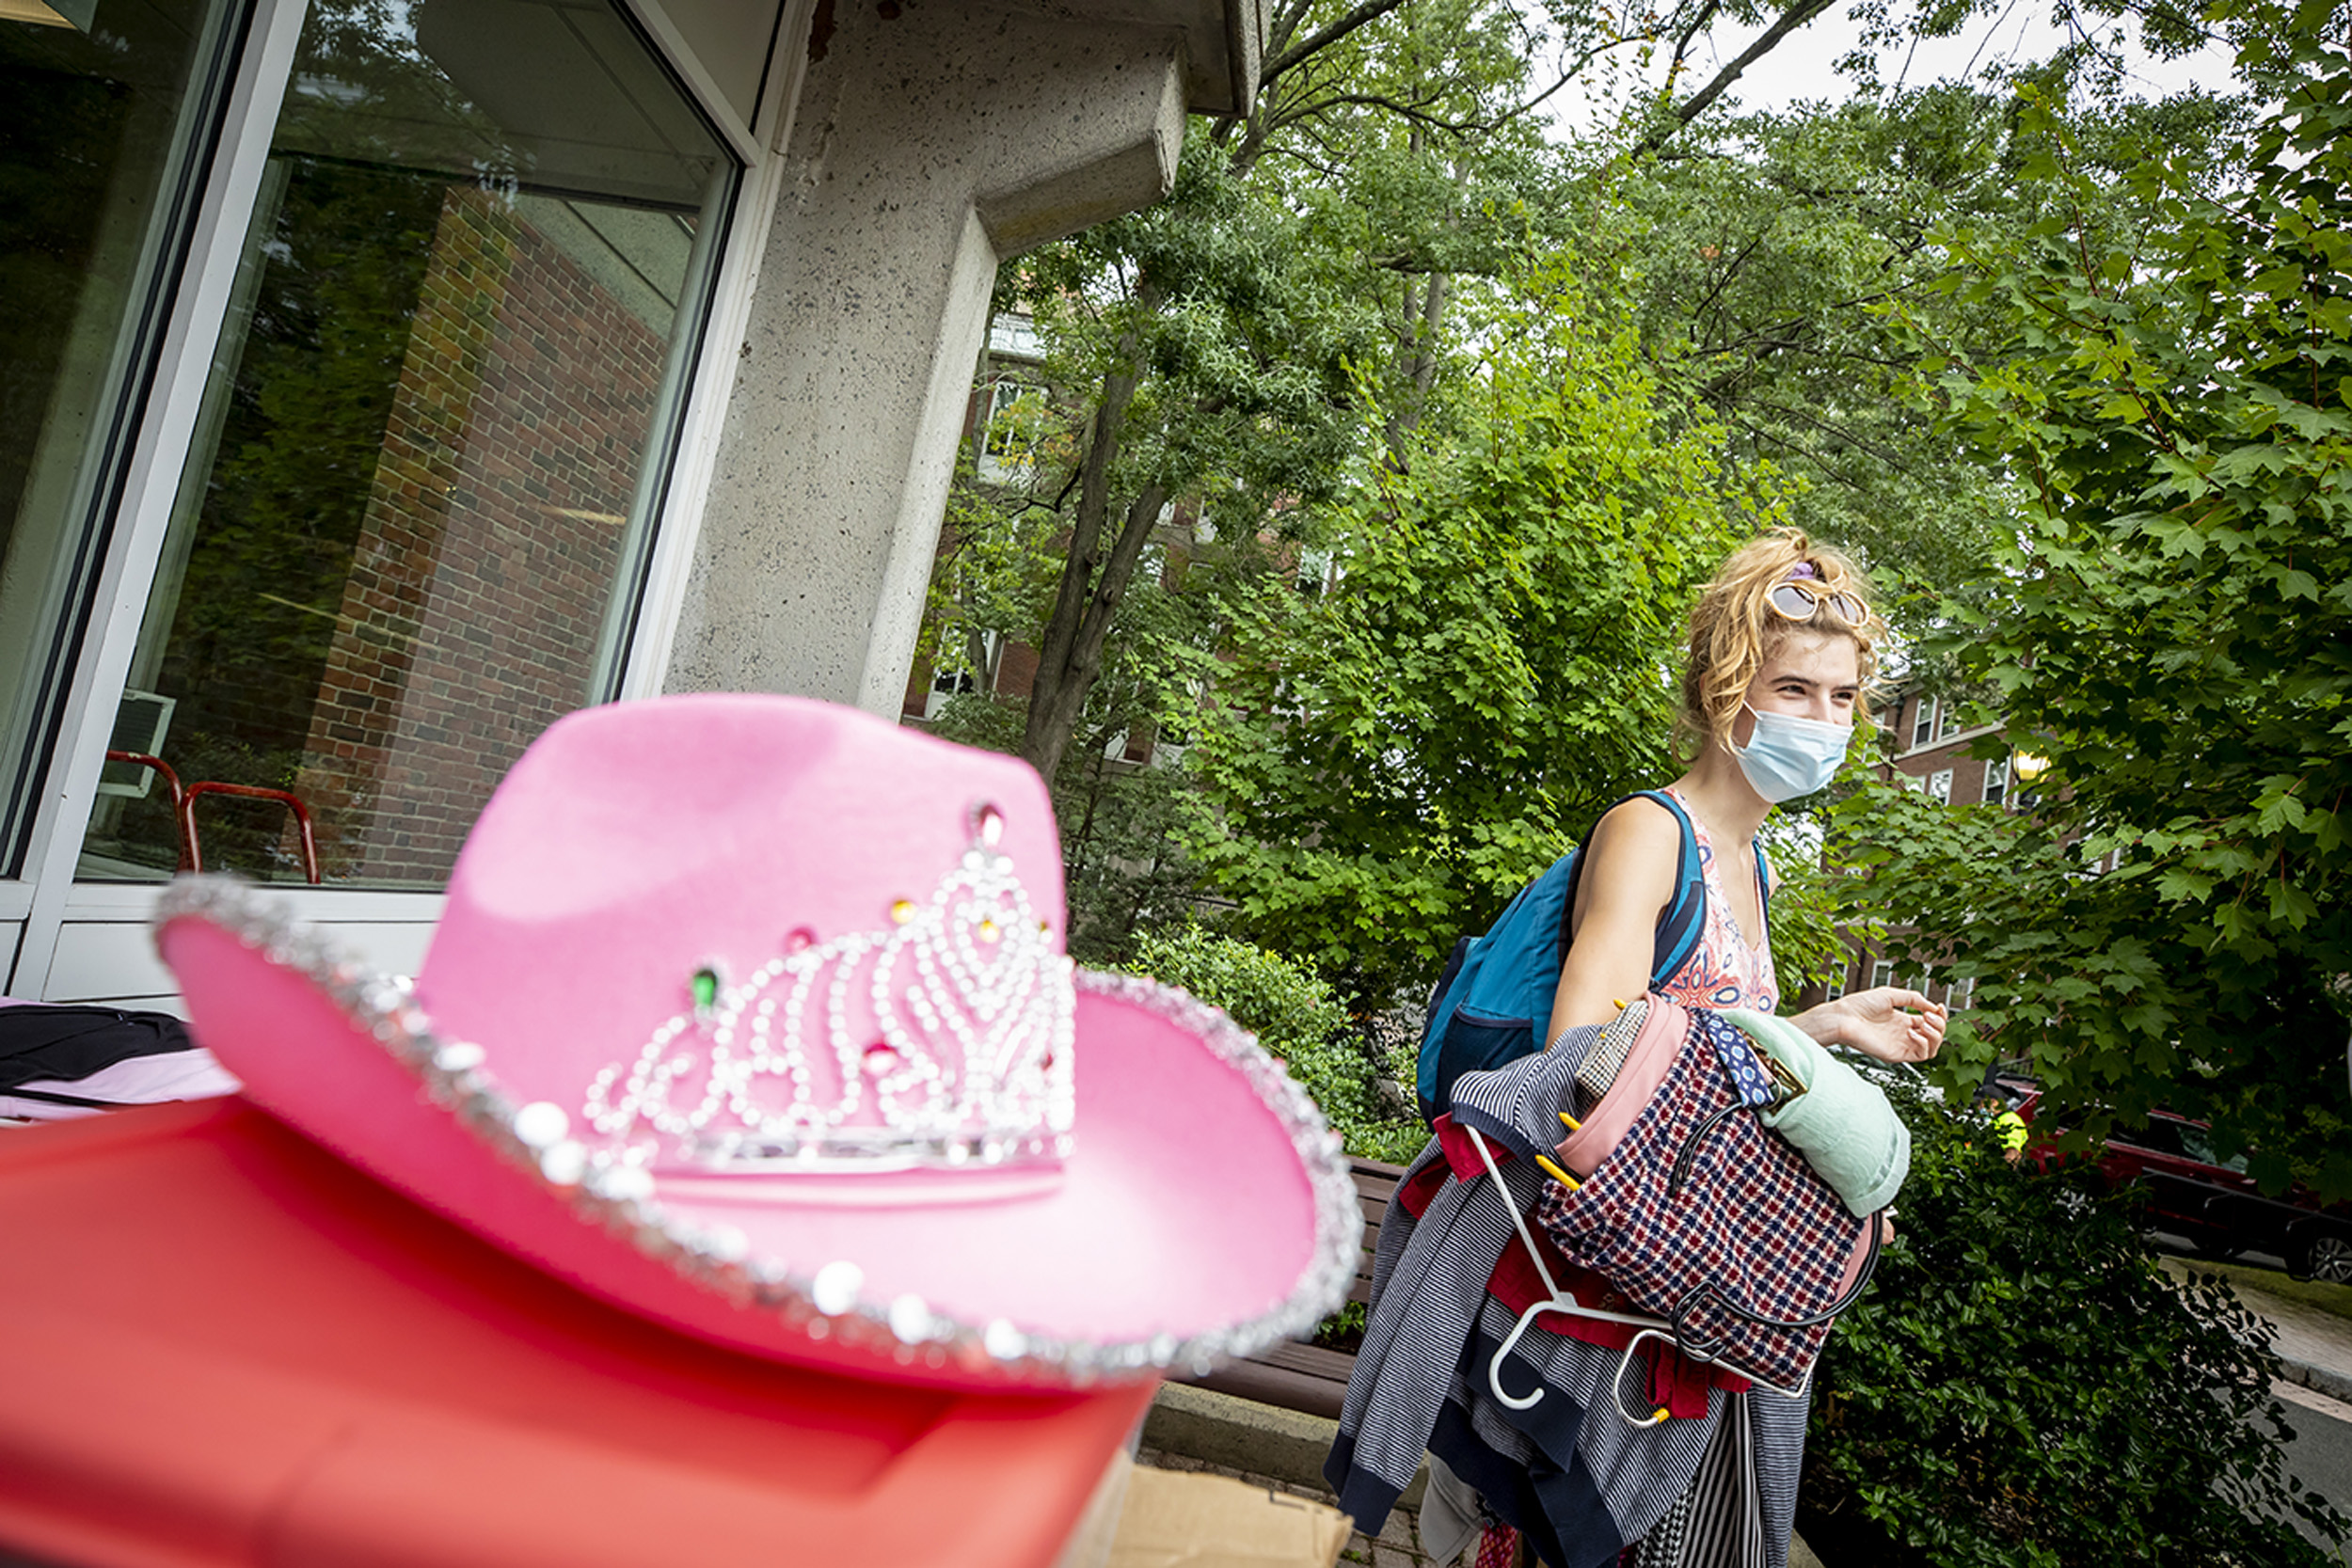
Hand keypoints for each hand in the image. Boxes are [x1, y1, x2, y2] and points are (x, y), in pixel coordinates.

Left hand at [1815, 987, 1945, 1063]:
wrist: (1843, 1017)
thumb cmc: (1859, 1005)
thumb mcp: (1890, 995)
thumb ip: (1913, 999)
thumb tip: (1932, 1006)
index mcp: (1902, 1020)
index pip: (1930, 1022)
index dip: (1940, 1015)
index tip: (1939, 1006)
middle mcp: (1903, 1034)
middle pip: (1935, 1036)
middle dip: (1940, 1025)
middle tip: (1930, 1015)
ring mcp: (1901, 1045)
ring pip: (1931, 1049)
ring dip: (1936, 1036)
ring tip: (1924, 1023)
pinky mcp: (1896, 1054)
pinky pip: (1920, 1056)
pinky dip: (1923, 1044)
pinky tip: (1912, 1032)